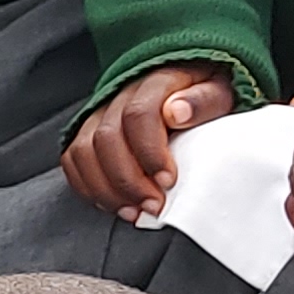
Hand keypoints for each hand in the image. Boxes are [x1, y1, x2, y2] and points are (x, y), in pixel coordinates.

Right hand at [60, 62, 243, 222]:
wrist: (187, 85)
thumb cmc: (204, 94)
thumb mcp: (219, 92)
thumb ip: (202, 101)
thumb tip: (177, 112)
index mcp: (154, 83)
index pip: (138, 115)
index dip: (150, 152)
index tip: (168, 181)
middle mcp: (120, 96)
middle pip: (107, 138)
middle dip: (128, 180)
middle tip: (153, 205)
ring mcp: (100, 114)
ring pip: (85, 151)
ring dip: (106, 189)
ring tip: (133, 211)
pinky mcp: (88, 131)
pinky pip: (73, 160)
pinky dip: (88, 186)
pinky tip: (113, 202)